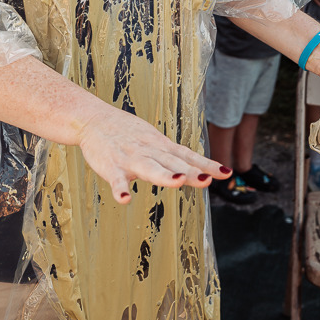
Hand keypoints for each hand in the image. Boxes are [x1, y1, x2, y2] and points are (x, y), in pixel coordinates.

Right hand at [77, 106, 231, 203]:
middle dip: (190, 172)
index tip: (226, 173)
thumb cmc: (127, 132)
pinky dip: (120, 190)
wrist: (93, 119)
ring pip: (149, 168)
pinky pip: (116, 180)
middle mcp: (149, 151)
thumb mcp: (154, 140)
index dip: (207, 164)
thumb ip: (174, 157)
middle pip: (172, 163)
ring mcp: (130, 159)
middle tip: (207, 180)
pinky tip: (124, 200)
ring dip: (163, 176)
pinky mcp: (111, 167)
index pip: (188, 156)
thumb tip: (201, 169)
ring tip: (177, 182)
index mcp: (160, 146)